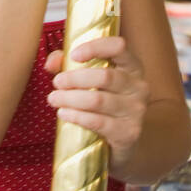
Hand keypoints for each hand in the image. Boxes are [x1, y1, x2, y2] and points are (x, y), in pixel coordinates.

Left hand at [44, 36, 148, 173]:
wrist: (124, 143)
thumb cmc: (103, 104)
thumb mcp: (90, 81)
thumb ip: (68, 65)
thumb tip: (51, 63)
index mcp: (132, 67)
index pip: (119, 46)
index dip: (95, 47)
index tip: (73, 55)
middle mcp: (139, 86)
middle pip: (104, 76)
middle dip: (74, 78)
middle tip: (56, 82)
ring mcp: (136, 110)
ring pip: (98, 100)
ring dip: (70, 98)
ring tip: (53, 99)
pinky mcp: (129, 132)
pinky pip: (98, 122)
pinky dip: (76, 116)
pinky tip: (63, 113)